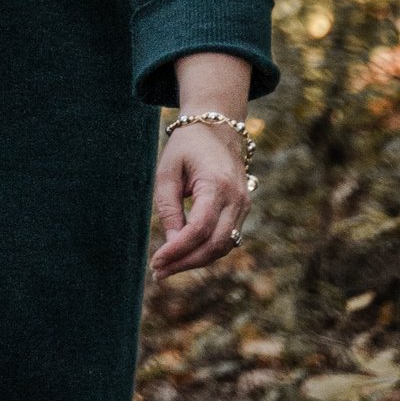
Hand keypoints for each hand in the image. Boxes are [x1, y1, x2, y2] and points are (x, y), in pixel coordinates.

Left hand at [151, 118, 251, 275]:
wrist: (218, 128)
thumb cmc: (187, 147)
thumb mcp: (168, 171)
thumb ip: (169, 207)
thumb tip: (172, 243)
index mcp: (217, 185)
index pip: (200, 229)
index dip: (177, 250)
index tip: (156, 262)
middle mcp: (237, 199)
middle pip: (215, 244)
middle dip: (186, 263)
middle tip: (158, 272)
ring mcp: (244, 205)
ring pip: (223, 246)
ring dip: (196, 261)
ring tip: (167, 267)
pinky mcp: (242, 210)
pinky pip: (227, 239)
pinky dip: (206, 251)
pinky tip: (184, 255)